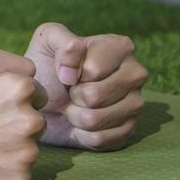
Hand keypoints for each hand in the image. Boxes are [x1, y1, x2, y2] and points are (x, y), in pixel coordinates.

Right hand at [0, 46, 47, 179]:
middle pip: (35, 122)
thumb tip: (34, 74)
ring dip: (10, 148)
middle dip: (14, 123)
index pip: (36, 94)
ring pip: (28, 149)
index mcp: (20, 89)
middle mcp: (29, 121)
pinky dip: (4, 172)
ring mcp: (24, 154)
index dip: (11, 98)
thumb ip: (10, 60)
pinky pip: (20, 175)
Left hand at [24, 22, 146, 150]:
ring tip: (74, 106)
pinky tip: (80, 123)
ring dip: (75, 116)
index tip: (68, 70)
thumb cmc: (48, 64)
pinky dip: (81, 134)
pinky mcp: (129, 131)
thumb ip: (61, 41)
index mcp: (121, 47)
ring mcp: (135, 104)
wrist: (44, 97)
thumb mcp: (47, 40)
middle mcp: (135, 74)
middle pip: (95, 96)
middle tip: (70, 91)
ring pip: (96, 120)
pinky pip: (100, 140)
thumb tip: (72, 73)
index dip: (70, 73)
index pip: (92, 70)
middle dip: (73, 96)